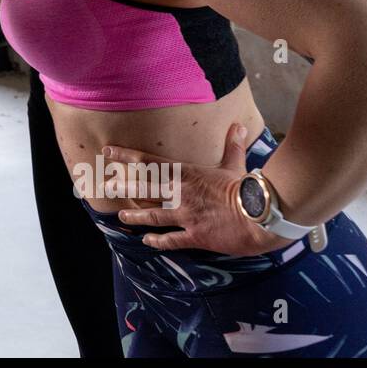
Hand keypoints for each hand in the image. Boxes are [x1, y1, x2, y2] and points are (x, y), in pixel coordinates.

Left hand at [110, 122, 292, 256]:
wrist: (260, 215)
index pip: (148, 162)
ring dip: (135, 217)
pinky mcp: (195, 236)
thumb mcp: (235, 164)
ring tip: (121, 218)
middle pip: (144, 189)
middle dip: (124, 188)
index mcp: (186, 173)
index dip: (126, 156)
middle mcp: (180, 194)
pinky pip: (170, 240)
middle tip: (107, 187)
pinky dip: (157, 241)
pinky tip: (147, 242)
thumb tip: (238, 126)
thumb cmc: (247, 187)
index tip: (108, 151)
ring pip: (152, 216)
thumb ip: (232, 146)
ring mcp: (185, 216)